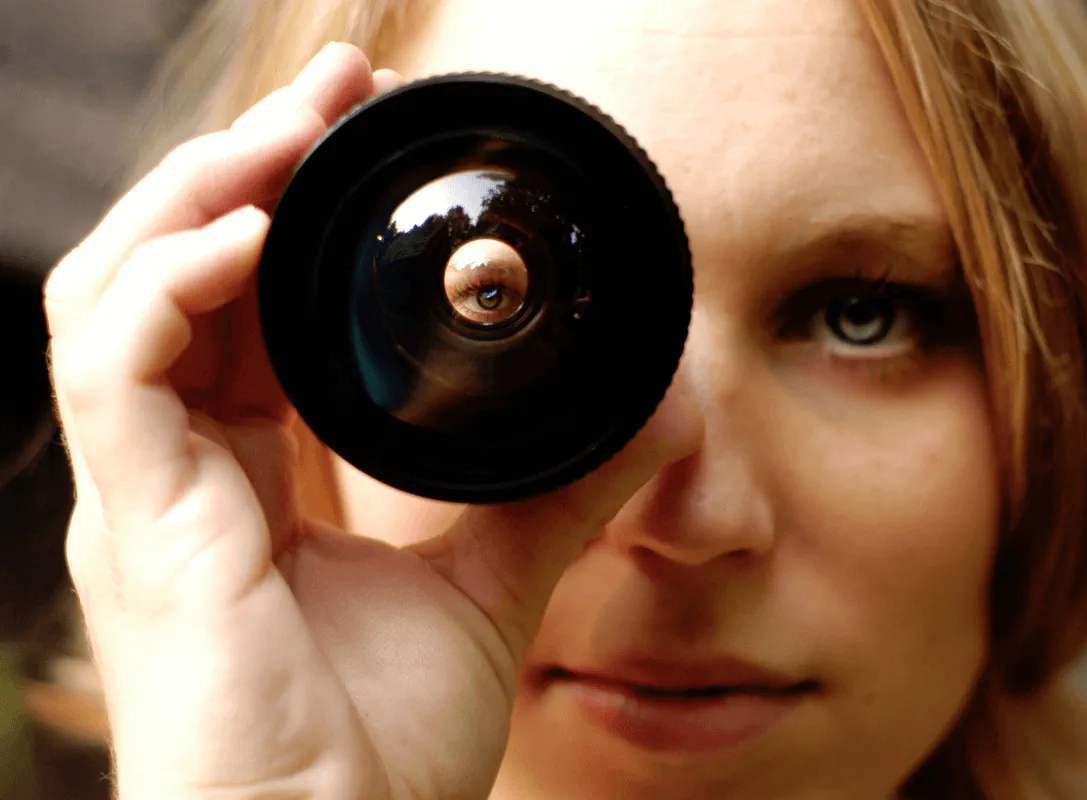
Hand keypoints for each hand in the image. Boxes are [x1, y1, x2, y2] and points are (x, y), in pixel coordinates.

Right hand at [45, 42, 697, 799]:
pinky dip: (172, 285)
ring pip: (113, 291)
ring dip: (201, 195)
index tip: (360, 136)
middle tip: (333, 92)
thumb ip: (551, 492)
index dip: (282, 214)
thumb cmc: (378, 750)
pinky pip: (115, 367)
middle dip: (244, 166)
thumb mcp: (487, 584)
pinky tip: (250, 236)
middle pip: (168, 273)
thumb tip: (649, 408)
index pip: (235, 309)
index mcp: (238, 478)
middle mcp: (176, 473)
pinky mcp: (142, 528)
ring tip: (288, 133)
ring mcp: (145, 497)